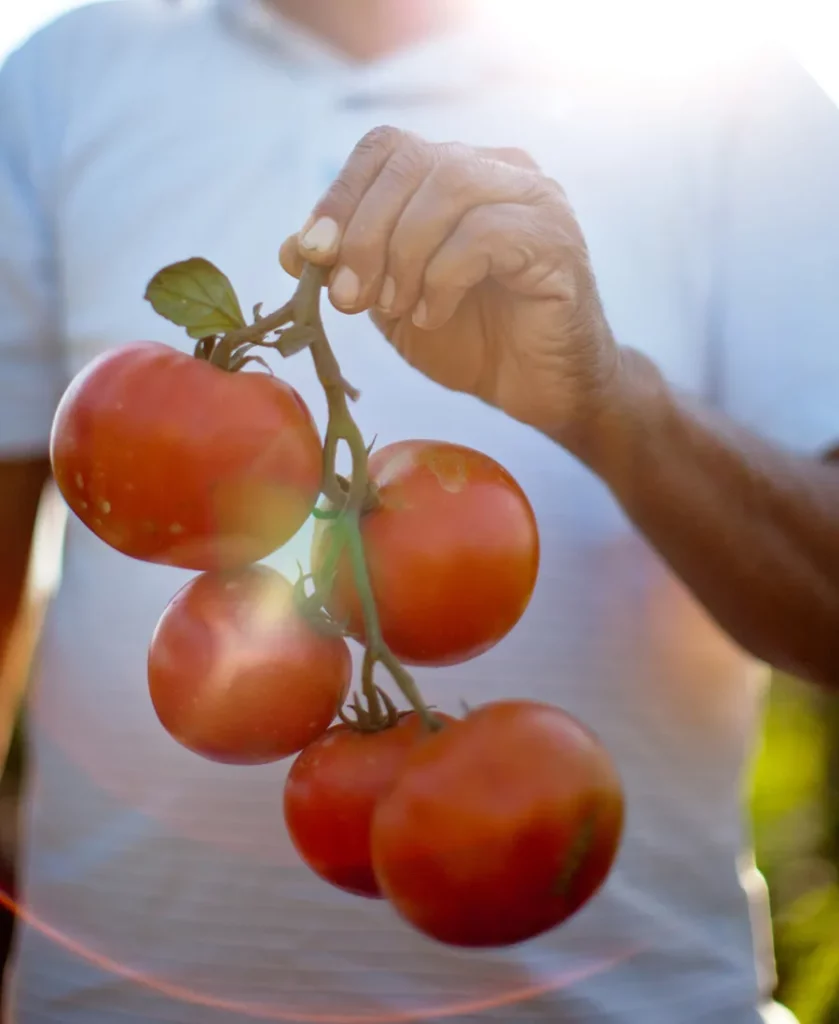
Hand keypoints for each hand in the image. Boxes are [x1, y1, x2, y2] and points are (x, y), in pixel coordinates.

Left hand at [280, 126, 620, 445]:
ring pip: (448, 187)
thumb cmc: (470, 340)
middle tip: (348, 297)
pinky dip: (442, 278)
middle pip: (413, 160)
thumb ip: (350, 267)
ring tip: (395, 307)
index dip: (340, 194)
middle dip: (364, 232)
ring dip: (403, 253)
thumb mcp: (391, 301)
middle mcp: (499, 170)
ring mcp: (534, 199)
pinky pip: (485, 235)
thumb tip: (294, 247)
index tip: (312, 254)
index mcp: (457, 172)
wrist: (538, 390)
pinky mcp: (557, 240)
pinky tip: (433, 315)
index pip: (386, 147)